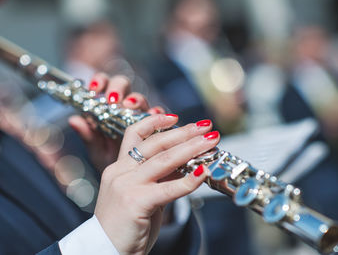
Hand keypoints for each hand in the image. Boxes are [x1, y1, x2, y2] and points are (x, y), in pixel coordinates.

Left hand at [68, 72, 163, 170]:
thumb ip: (88, 136)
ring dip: (135, 99)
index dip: (100, 82)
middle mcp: (124, 108)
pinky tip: (153, 115)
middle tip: (113, 99)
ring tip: (130, 106)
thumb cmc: (113, 165)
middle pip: (122, 85)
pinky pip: (158, 113)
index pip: (103, 85)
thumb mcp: (98, 152)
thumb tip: (74, 119)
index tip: (94, 88)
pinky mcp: (157, 124)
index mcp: (106, 109)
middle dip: (117, 87)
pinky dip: (156, 112)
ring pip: (139, 98)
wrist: (133, 182)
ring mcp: (141, 115)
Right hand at [94, 114, 218, 254]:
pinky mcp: (135, 202)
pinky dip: (189, 180)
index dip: (155, 121)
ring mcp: (126, 186)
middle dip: (184, 133)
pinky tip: (204, 173)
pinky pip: (169, 188)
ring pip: (164, 160)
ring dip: (192, 149)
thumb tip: (186, 163)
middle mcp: (120, 172)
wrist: (106, 252)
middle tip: (206, 127)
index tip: (176, 116)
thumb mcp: (140, 194)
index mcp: (118, 167)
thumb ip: (158, 177)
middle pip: (156, 143)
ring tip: (211, 142)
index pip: (134, 133)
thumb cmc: (126, 225)